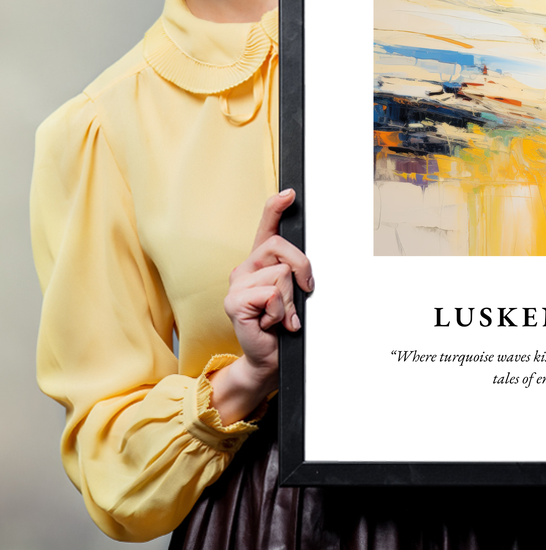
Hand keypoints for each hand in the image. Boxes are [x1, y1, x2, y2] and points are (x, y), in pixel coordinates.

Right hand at [209, 189, 313, 423]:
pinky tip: (271, 323)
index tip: (290, 193)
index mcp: (260, 262)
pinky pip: (271, 294)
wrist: (269, 358)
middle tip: (303, 293)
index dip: (276, 207)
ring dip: (290, 300)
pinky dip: (280, 312)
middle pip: (281, 247)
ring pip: (280, 274)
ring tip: (281, 316)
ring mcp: (237, 284)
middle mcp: (245, 268)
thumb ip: (295, 274)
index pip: (266, 227)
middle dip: (302, 269)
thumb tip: (305, 266)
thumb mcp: (294, 294)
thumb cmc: (283, 325)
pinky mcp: (234, 302)